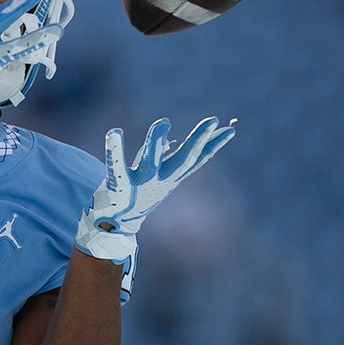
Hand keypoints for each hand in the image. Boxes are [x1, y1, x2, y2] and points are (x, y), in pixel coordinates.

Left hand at [76, 117, 235, 262]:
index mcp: (169, 177)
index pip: (195, 159)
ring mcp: (140, 184)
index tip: (229, 130)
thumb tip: (168, 141)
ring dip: (156, 141)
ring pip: (151, 162)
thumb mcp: (153, 177)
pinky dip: (114, 150)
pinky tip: (114, 132)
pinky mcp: (118, 186)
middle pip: (183, 160)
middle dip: (198, 141)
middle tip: (212, 120)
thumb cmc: (135, 195)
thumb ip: (160, 157)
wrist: (115, 224)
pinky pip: (116, 167)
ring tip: (163, 122)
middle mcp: (159, 181)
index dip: (212, 146)